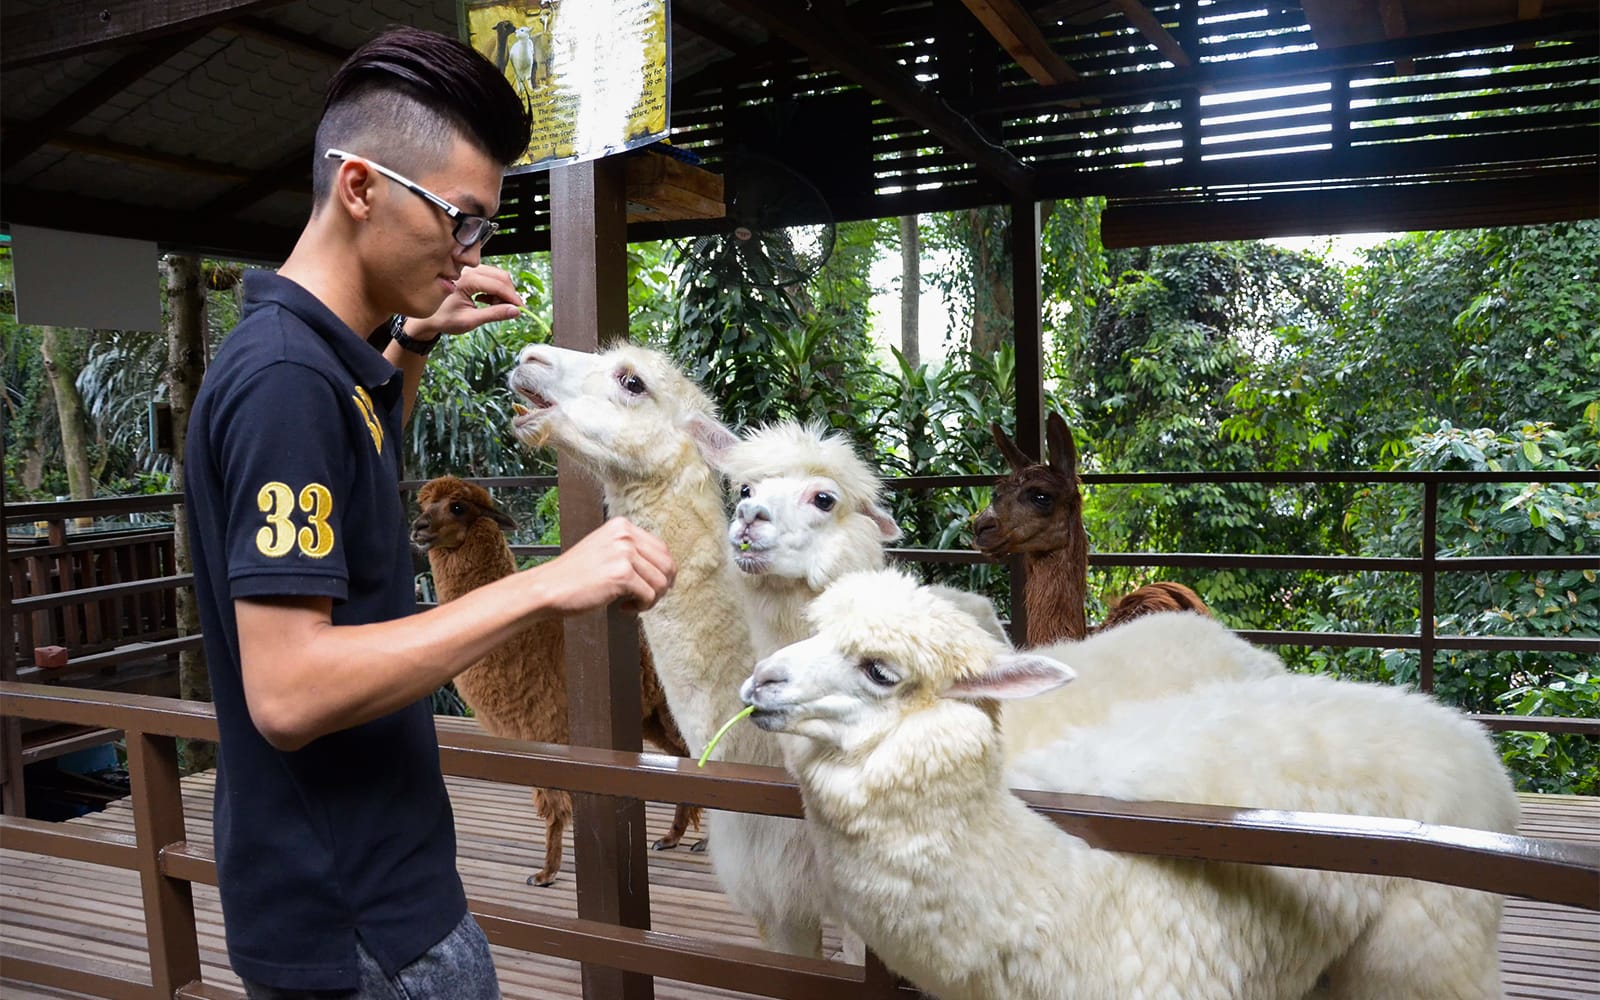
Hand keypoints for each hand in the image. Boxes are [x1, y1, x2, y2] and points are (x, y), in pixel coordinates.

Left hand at [409, 264, 524, 338]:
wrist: (426, 318)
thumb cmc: (443, 319)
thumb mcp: (470, 320)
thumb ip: (494, 314)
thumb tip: (515, 311)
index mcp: (466, 280)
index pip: (498, 285)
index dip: (513, 298)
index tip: (521, 310)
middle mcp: (467, 271)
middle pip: (500, 276)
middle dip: (509, 294)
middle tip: (510, 310)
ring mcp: (468, 270)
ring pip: (496, 276)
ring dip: (502, 292)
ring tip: (496, 308)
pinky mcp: (469, 273)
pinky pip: (489, 277)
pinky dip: (494, 289)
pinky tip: (488, 301)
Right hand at [533, 517, 675, 614]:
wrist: (547, 588)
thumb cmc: (574, 576)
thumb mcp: (605, 550)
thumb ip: (630, 552)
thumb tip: (662, 568)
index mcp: (622, 526)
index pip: (662, 548)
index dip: (663, 572)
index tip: (653, 585)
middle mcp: (625, 535)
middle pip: (667, 564)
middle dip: (661, 586)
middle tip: (645, 598)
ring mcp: (624, 553)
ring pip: (661, 582)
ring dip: (651, 599)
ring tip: (632, 603)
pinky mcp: (621, 574)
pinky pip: (649, 595)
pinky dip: (641, 607)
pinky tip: (624, 607)